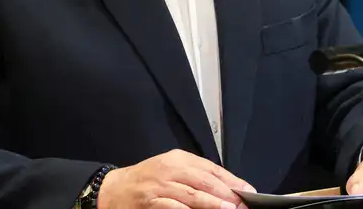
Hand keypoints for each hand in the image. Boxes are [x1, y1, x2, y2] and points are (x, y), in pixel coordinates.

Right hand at [97, 149, 255, 208]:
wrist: (114, 189)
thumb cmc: (147, 180)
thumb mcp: (171, 170)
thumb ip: (195, 176)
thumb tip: (228, 189)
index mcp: (179, 158)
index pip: (211, 168)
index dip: (231, 180)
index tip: (248, 191)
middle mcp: (170, 169)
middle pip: (204, 180)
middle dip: (226, 192)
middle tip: (243, 203)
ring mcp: (160, 185)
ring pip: (191, 194)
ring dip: (212, 202)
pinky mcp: (151, 201)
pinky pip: (173, 206)